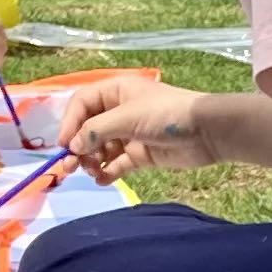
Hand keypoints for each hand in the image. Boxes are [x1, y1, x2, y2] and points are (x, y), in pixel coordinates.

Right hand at [50, 73, 211, 181]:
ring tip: (91, 171)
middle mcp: (118, 112)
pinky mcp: (140, 155)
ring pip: (100, 149)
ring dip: (91, 161)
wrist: (207, 132)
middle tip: (69, 167)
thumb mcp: (127, 117)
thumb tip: (73, 146)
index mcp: (114, 92)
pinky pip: (117, 164)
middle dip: (78, 147)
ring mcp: (129, 134)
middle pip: (88, 129)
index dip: (69, 123)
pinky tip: (102, 179)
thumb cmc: (167, 114)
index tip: (64, 144)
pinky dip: (108, 172)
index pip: (81, 104)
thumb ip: (97, 130)